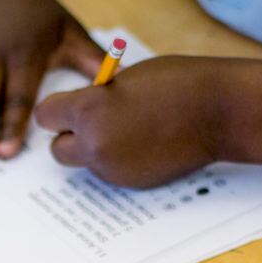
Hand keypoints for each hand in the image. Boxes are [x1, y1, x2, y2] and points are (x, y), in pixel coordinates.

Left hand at [34, 56, 222, 187]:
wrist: (217, 112)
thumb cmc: (175, 84)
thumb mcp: (122, 80)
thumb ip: (94, 98)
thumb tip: (79, 111)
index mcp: (87, 111)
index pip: (45, 116)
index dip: (59, 109)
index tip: (72, 104)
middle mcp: (94, 144)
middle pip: (58, 150)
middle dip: (70, 136)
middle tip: (93, 123)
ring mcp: (113, 168)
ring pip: (85, 163)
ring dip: (95, 150)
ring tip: (126, 130)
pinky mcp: (131, 182)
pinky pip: (110, 172)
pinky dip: (119, 160)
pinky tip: (143, 143)